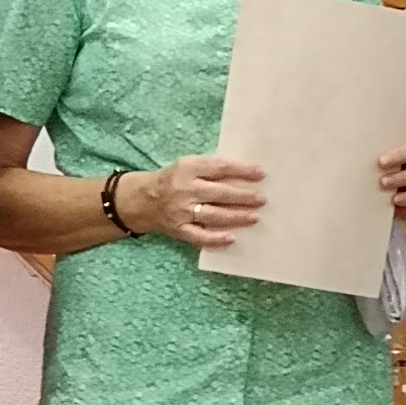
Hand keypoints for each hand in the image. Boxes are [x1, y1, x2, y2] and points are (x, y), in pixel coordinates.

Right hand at [128, 153, 265, 249]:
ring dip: (236, 217)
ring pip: (213, 215)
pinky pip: (199, 236)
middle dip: (243, 197)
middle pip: (219, 193)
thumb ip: (211, 168)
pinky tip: (232, 238)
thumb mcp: (188, 165)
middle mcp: (185, 189)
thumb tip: (245, 174)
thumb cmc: (174, 180)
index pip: (219, 168)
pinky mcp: (178, 229)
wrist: (143, 200)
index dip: (242, 170)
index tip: (261, 174)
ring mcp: (181, 211)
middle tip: (262, 200)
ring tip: (254, 217)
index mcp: (188, 168)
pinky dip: (215, 239)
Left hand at [378, 128, 405, 217]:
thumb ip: (376, 141)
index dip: (400, 156)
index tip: (381, 162)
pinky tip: (395, 208)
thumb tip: (356, 144)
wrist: (387, 157)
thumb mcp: (382, 139)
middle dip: (401, 178)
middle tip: (381, 182)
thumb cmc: (384, 144)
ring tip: (390, 197)